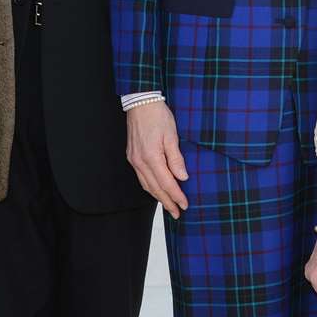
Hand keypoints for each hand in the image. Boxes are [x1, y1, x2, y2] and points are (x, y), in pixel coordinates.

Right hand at [126, 100, 188, 216]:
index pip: (166, 183)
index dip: (176, 196)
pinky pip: (141, 177)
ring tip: (168, 205)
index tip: (185, 205)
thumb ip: (176, 159)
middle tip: (177, 213)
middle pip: (155, 188)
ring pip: (146, 185)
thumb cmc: (158, 116)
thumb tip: (182, 178)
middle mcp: (140, 162)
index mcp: (151, 157)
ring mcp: (134, 160)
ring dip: (158, 197)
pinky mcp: (132, 156)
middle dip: (167, 202)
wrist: (141, 102)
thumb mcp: (172, 136)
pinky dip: (150, 187)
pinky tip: (156, 190)